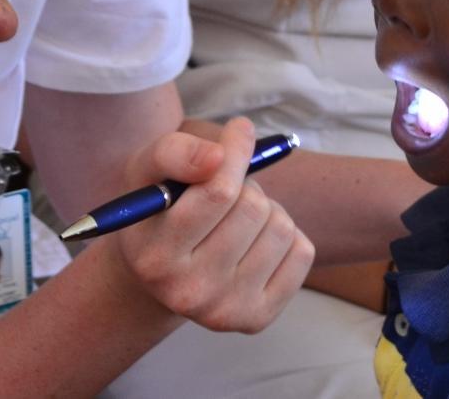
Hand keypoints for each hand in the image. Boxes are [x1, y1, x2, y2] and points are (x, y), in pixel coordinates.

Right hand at [107, 118, 314, 332]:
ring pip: (281, 227)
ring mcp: (226, 311)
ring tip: (237, 217)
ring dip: (266, 208)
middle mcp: (189, 292)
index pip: (217, 192)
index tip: (240, 129)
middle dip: (244, 184)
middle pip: (253, 209)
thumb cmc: (157, 210)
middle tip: (225, 188)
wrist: (162, 274)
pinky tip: (255, 241)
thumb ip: (173, 153)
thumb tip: (218, 155)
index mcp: (156, 256)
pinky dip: (286, 235)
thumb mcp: (147, 173)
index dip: (235, 152)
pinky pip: (302, 252)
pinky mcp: (258, 318)